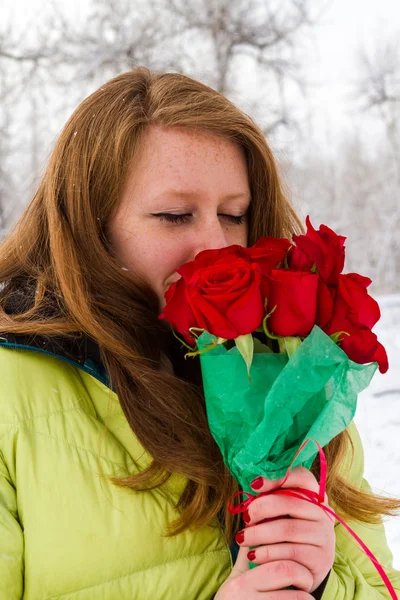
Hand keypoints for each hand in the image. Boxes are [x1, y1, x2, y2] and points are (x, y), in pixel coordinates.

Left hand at [215, 467, 334, 598]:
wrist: (300, 574)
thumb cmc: (283, 534)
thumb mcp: (278, 513)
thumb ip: (269, 497)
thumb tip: (250, 483)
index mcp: (314, 495)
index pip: (301, 476)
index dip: (276, 478)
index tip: (253, 484)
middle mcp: (323, 513)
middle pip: (289, 502)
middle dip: (261, 508)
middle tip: (245, 517)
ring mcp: (325, 536)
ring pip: (287, 529)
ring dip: (258, 533)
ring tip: (242, 538)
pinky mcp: (321, 559)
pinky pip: (290, 552)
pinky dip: (267, 553)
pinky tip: (253, 555)